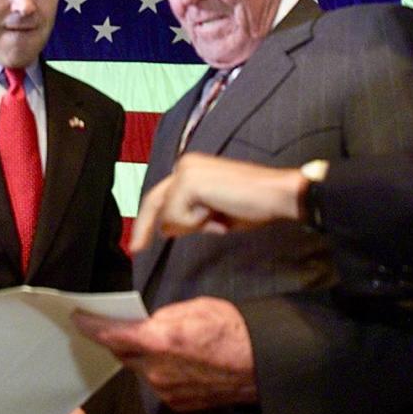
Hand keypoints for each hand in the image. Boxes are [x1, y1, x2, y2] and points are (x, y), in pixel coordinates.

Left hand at [74, 297, 256, 410]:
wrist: (259, 364)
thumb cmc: (234, 332)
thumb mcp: (194, 307)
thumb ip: (162, 316)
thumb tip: (147, 322)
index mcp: (160, 339)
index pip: (111, 334)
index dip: (91, 326)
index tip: (80, 319)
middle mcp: (158, 368)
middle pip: (123, 353)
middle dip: (122, 339)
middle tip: (128, 326)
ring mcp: (166, 389)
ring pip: (140, 369)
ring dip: (145, 356)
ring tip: (169, 344)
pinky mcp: (175, 403)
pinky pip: (157, 384)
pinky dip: (160, 371)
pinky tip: (180, 361)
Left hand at [130, 153, 307, 251]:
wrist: (276, 195)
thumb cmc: (253, 205)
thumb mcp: (213, 214)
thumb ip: (189, 217)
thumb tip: (165, 228)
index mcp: (191, 168)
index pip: (160, 196)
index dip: (146, 220)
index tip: (139, 242)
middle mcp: (185, 165)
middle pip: (153, 202)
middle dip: (145, 228)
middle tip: (136, 248)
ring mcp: (186, 172)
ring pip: (169, 214)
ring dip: (193, 225)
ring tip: (219, 218)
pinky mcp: (190, 182)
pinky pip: (179, 216)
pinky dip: (198, 223)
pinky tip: (218, 213)